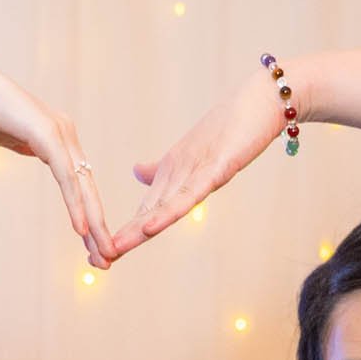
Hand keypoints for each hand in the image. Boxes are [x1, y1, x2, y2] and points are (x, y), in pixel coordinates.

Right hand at [0, 50, 112, 268]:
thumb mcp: (7, 135)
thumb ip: (25, 144)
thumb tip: (33, 151)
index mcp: (58, 137)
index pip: (79, 184)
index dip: (88, 217)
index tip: (93, 247)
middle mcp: (65, 134)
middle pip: (88, 188)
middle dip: (99, 227)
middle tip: (109, 259)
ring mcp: (58, 132)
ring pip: (82, 186)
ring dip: (94, 223)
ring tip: (104, 252)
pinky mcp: (44, 133)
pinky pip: (65, 175)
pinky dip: (75, 203)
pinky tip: (82, 228)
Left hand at [106, 63, 288, 258]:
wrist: (263, 100)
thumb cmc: (236, 126)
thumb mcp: (198, 155)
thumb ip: (168, 167)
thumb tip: (138, 173)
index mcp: (174, 174)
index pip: (146, 211)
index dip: (126, 234)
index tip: (103, 255)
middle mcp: (178, 173)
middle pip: (147, 212)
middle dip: (124, 238)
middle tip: (97, 260)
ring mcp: (196, 171)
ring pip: (161, 205)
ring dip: (137, 229)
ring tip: (114, 247)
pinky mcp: (215, 169)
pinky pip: (189, 194)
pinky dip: (168, 211)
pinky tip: (150, 226)